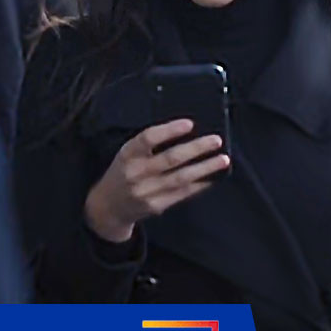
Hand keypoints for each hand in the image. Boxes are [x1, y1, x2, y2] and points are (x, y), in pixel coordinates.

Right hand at [84, 119, 229, 241]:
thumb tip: (187, 130)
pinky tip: (213, 177)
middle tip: (216, 140)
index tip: (190, 123)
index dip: (169, 130)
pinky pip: (182, 194)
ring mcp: (146, 191)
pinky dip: (200, 184)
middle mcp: (135, 172)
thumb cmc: (124, 171)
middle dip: (196, 148)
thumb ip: (149, 144)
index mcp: (127, 154)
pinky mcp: (156, 206)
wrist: (108, 206)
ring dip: (204, 168)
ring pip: (180, 178)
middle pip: (170, 159)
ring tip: (223, 159)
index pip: (147, 138)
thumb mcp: (127, 154)